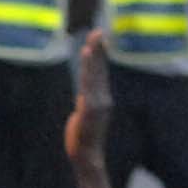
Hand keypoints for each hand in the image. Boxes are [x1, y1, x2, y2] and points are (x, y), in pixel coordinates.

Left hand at [64, 32, 112, 162]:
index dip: (100, 55)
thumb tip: (84, 94)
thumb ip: (85, 101)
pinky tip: (87, 56)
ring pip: (94, 75)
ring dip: (93, 56)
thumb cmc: (83, 138)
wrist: (86, 155)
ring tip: (93, 40)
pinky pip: (89, 83)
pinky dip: (89, 69)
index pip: (100, 73)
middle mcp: (103, 98)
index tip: (99, 38)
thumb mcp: (84, 115)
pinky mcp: (91, 108)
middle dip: (98, 50)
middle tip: (98, 31)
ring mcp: (98, 103)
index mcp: (101, 99)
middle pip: (100, 70)